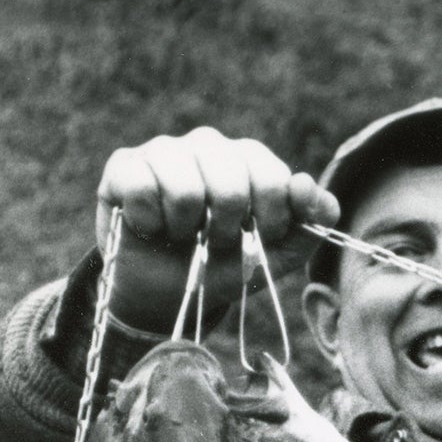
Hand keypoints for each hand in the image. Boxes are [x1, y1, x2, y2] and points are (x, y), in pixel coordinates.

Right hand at [94, 128, 339, 331]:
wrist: (164, 296)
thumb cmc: (218, 267)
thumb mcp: (271, 257)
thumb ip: (306, 227)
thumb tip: (317, 193)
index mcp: (248, 159)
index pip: (273, 178)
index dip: (270, 220)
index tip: (260, 239)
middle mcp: (207, 145)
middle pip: (232, 184)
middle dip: (227, 231)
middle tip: (214, 242)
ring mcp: (164, 150)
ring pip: (186, 188)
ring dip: (186, 231)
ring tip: (182, 235)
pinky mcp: (124, 165)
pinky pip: (142, 188)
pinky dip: (149, 224)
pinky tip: (150, 227)